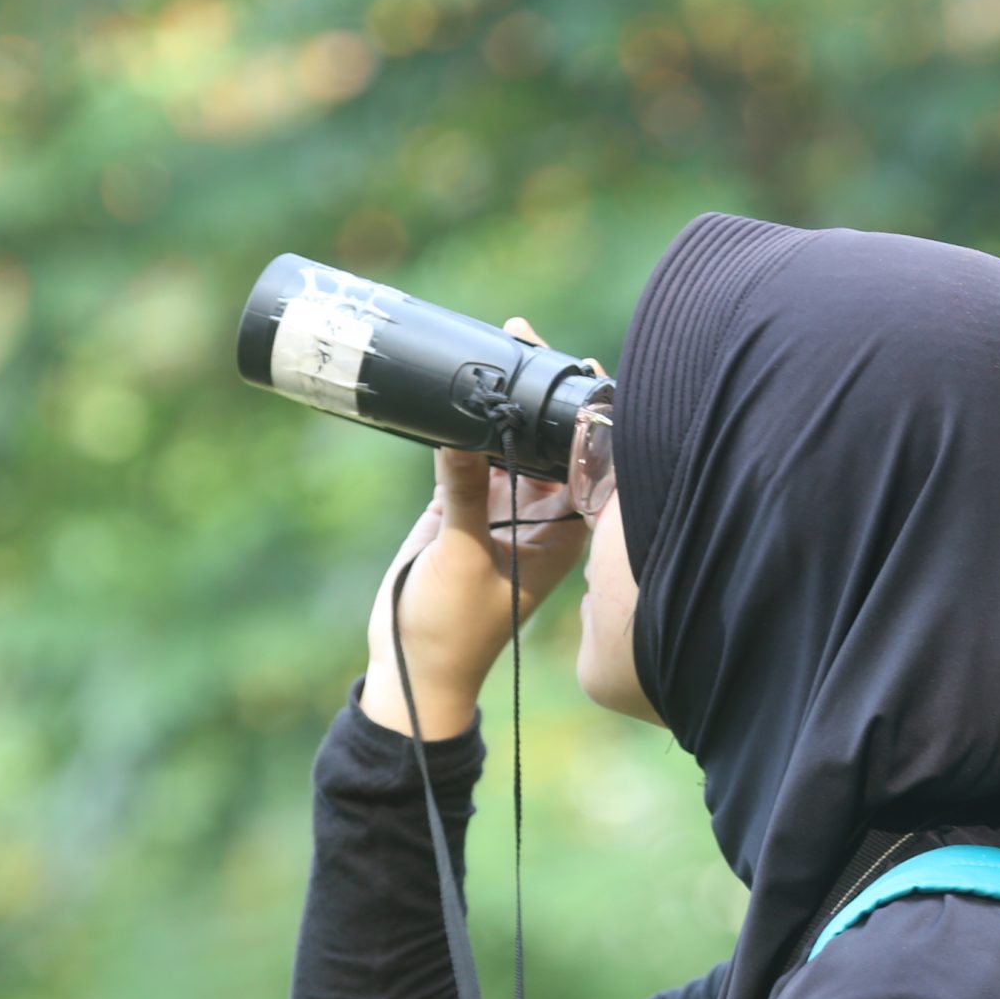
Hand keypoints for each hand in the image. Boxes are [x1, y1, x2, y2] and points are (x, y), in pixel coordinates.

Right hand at [357, 317, 592, 738]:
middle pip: (549, 440)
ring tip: (492, 340)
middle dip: (538, 391)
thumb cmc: (453, 629)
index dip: (587, 413)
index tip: (581, 365)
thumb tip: (460, 432)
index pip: (587, 461)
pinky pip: (470, 454)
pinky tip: (459, 382)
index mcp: (562, 531)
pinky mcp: (464, 507)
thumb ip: (464, 493)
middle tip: (522, 332)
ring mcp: (503, 509)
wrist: (412, 666)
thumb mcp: (460, 556)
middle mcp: (541, 515)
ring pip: (509, 441)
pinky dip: (466, 424)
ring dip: (501, 399)